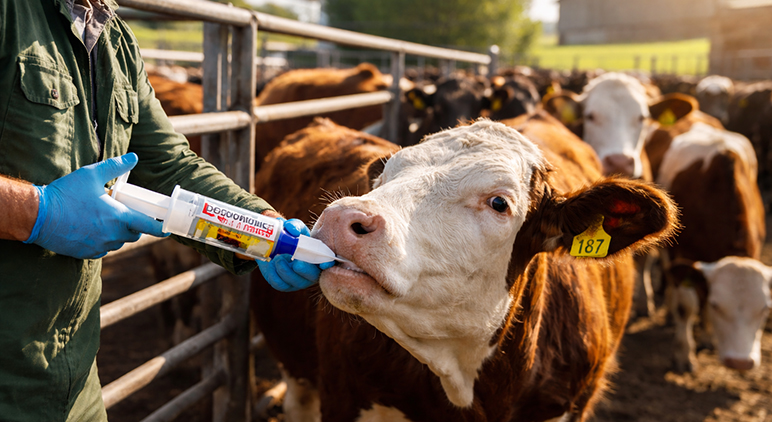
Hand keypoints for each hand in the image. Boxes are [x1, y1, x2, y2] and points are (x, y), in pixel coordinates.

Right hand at [25, 153, 166, 258]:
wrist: (38, 215)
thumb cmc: (66, 194)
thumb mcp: (91, 174)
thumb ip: (115, 166)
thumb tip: (134, 158)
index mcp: (118, 218)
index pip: (149, 227)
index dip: (161, 228)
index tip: (167, 228)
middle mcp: (112, 236)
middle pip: (134, 234)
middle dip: (133, 225)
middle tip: (125, 213)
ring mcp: (99, 247)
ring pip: (118, 242)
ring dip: (117, 233)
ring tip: (105, 219)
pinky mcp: (86, 254)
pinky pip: (102, 249)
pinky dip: (102, 240)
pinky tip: (91, 229)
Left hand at [257, 218, 333, 291]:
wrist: (273, 244)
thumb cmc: (290, 236)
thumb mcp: (294, 227)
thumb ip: (295, 225)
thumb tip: (293, 231)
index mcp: (317, 258)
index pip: (328, 263)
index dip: (328, 265)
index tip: (324, 264)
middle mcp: (310, 272)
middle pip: (312, 276)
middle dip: (304, 270)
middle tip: (294, 261)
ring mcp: (298, 281)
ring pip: (294, 282)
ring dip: (285, 270)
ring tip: (277, 257)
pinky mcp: (284, 285)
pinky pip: (280, 284)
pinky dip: (274, 274)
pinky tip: (271, 264)